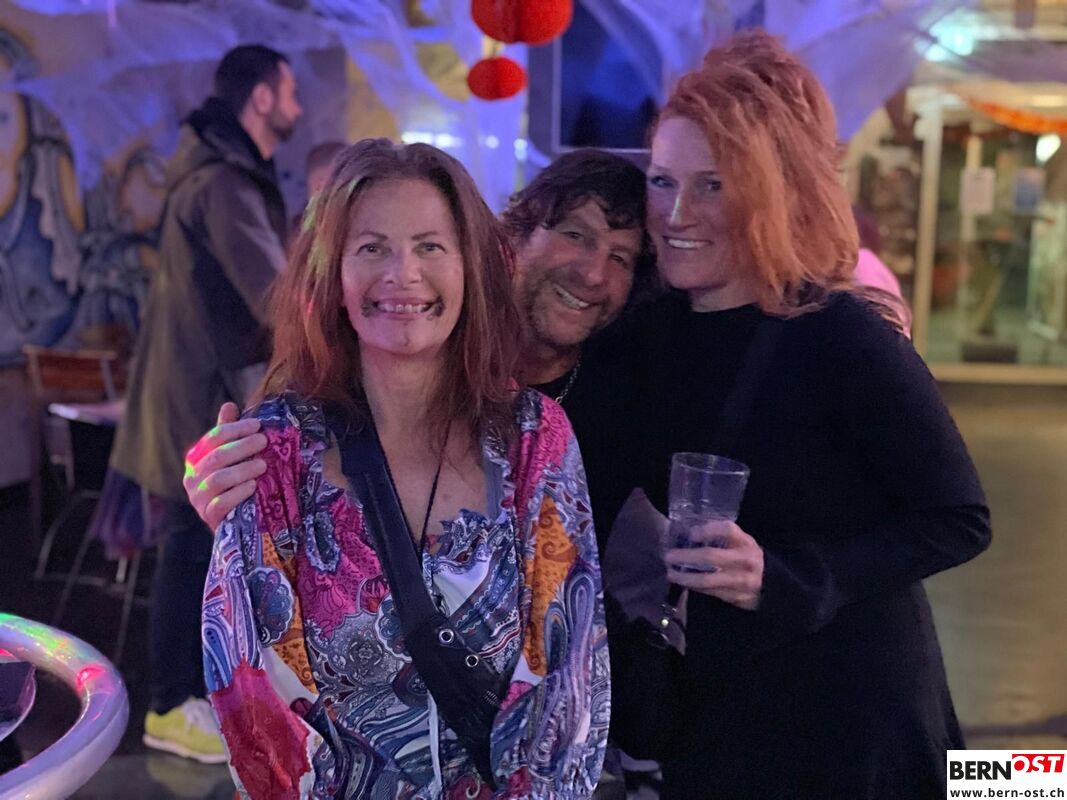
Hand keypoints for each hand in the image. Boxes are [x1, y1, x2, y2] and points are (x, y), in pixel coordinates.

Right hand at [183, 402, 267, 529]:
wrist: (233, 521)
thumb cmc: (232, 482)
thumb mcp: (230, 457)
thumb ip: (227, 433)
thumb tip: (229, 405)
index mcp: (196, 458)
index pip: (213, 438)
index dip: (235, 429)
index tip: (257, 425)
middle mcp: (192, 478)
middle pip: (216, 457)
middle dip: (242, 447)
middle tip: (263, 441)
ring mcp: (198, 499)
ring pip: (217, 480)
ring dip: (242, 470)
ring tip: (263, 465)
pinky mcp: (208, 517)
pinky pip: (220, 504)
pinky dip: (237, 493)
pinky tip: (253, 486)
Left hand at [663, 521, 763, 610]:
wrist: (771, 585)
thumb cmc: (748, 558)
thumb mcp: (742, 543)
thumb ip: (722, 536)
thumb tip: (688, 531)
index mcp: (746, 543)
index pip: (728, 530)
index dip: (708, 530)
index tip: (691, 533)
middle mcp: (744, 560)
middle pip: (711, 557)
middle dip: (686, 557)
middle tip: (669, 556)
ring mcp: (740, 580)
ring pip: (707, 580)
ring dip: (685, 577)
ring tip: (670, 573)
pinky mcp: (734, 597)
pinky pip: (709, 592)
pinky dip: (694, 587)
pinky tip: (683, 582)